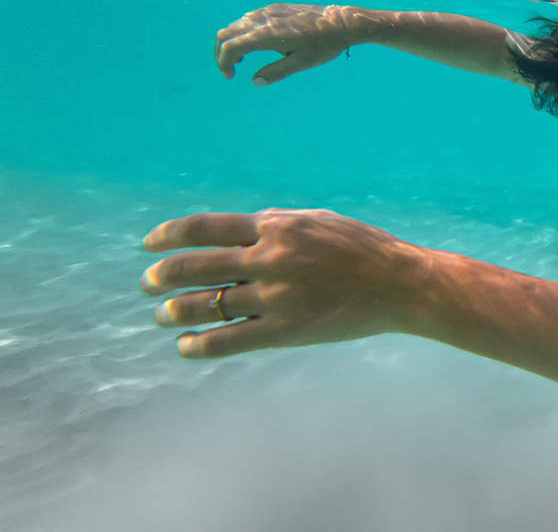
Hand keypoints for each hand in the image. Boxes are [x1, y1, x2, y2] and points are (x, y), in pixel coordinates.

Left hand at [141, 208, 426, 357]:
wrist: (401, 284)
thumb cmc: (361, 248)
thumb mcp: (317, 221)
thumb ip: (275, 222)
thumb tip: (233, 229)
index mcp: (276, 227)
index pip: (204, 228)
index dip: (168, 236)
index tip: (149, 246)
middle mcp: (271, 259)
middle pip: (195, 267)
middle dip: (161, 276)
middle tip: (147, 284)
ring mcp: (278, 296)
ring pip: (205, 306)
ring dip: (174, 311)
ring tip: (163, 315)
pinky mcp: (287, 330)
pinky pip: (228, 340)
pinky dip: (198, 344)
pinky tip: (185, 345)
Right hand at [215, 3, 360, 83]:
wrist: (342, 22)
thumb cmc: (324, 45)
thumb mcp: (302, 63)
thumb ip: (277, 72)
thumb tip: (255, 81)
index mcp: (267, 34)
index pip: (231, 47)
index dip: (224, 63)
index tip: (230, 77)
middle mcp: (263, 19)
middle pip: (227, 33)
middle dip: (222, 52)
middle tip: (230, 69)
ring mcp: (268, 11)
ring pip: (237, 24)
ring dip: (233, 41)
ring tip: (243, 60)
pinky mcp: (275, 8)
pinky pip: (250, 18)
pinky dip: (243, 32)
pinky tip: (255, 43)